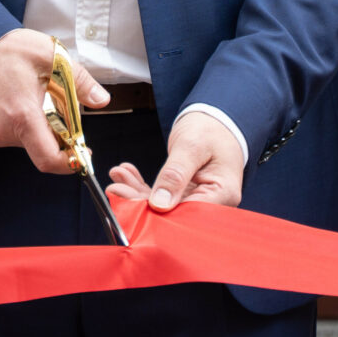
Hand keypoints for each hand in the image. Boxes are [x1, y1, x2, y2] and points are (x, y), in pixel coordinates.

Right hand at [0, 28, 107, 174]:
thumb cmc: (8, 50)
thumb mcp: (51, 57)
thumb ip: (80, 81)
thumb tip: (101, 100)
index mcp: (22, 115)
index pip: (48, 158)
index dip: (70, 162)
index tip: (84, 152)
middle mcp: (5, 131)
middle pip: (44, 149)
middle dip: (61, 134)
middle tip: (64, 106)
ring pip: (33, 142)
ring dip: (46, 127)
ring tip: (43, 97)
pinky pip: (20, 136)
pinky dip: (31, 124)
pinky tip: (29, 100)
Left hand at [106, 111, 244, 211]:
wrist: (217, 119)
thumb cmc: (211, 128)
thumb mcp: (191, 145)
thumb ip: (175, 174)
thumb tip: (159, 205)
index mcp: (223, 193)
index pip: (187, 216)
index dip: (156, 216)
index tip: (127, 203)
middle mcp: (213, 202)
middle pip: (172, 215)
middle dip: (139, 203)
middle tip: (114, 188)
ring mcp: (198, 200)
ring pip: (162, 207)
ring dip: (136, 193)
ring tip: (118, 177)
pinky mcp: (186, 195)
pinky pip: (161, 197)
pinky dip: (142, 187)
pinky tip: (127, 174)